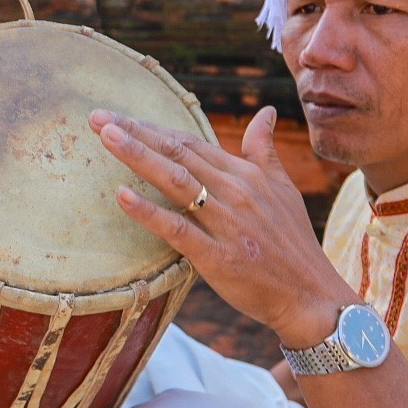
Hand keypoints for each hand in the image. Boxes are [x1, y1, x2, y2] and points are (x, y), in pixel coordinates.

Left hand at [89, 106, 356, 345]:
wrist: (310, 296)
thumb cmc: (292, 243)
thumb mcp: (283, 188)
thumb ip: (265, 150)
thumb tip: (268, 112)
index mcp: (245, 174)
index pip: (189, 143)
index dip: (152, 128)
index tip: (118, 115)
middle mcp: (234, 191)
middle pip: (176, 153)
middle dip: (135, 132)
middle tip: (96, 117)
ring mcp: (225, 223)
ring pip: (175, 181)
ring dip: (138, 156)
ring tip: (106, 137)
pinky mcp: (217, 256)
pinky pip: (177, 229)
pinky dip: (149, 211)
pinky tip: (122, 195)